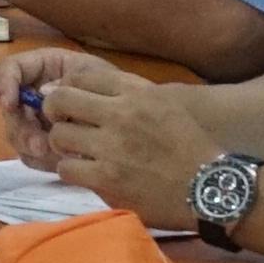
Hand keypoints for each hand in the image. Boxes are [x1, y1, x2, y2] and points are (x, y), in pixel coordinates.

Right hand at [0, 47, 127, 174]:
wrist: (134, 119)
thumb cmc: (116, 87)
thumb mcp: (97, 73)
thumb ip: (72, 79)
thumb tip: (45, 95)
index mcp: (42, 68)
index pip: (10, 69)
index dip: (4, 84)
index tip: (9, 103)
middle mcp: (32, 94)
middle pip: (10, 110)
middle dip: (21, 128)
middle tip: (38, 145)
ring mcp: (35, 121)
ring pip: (17, 135)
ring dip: (31, 146)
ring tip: (53, 155)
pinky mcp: (43, 144)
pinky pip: (31, 156)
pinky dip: (42, 160)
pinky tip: (61, 162)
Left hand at [34, 68, 220, 229]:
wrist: (209, 187)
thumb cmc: (189, 145)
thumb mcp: (167, 104)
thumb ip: (132, 92)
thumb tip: (90, 89)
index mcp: (138, 92)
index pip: (83, 76)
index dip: (67, 87)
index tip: (68, 101)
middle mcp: (121, 115)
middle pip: (61, 100)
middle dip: (54, 110)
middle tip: (60, 123)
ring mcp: (111, 148)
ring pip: (58, 136)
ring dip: (62, 144)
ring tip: (75, 151)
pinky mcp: (106, 179)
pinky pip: (66, 169)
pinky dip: (71, 170)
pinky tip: (85, 172)